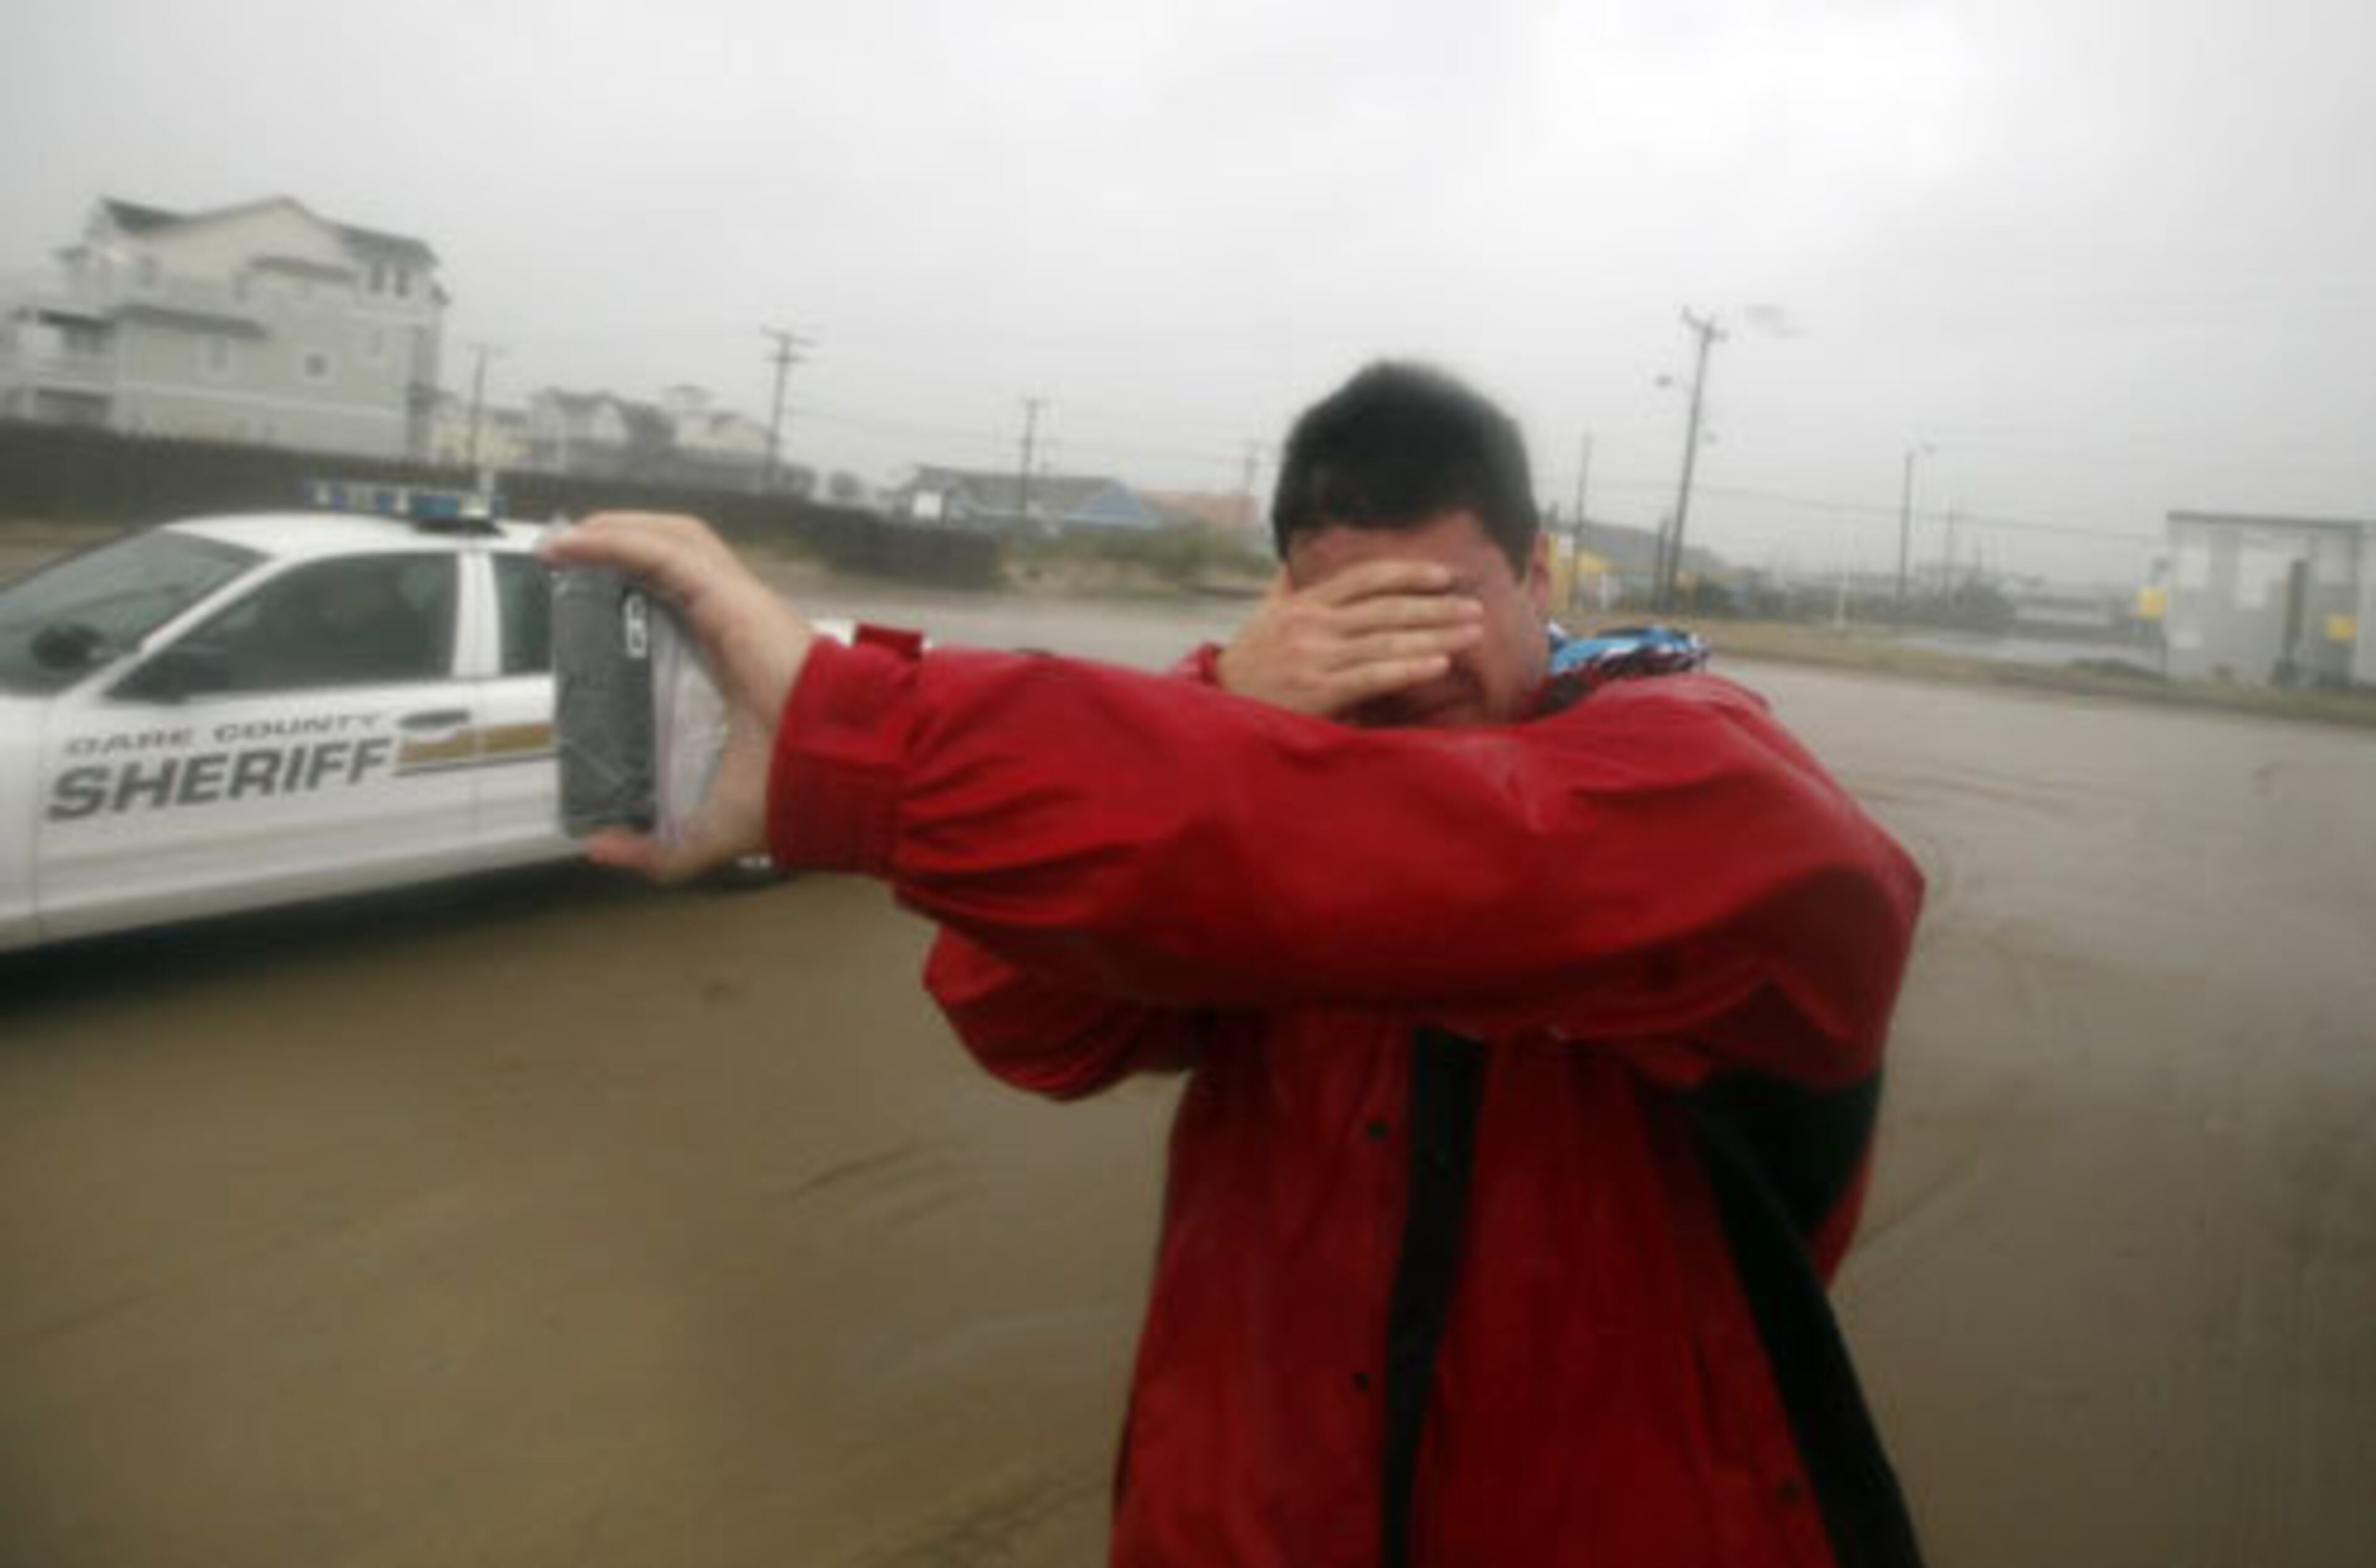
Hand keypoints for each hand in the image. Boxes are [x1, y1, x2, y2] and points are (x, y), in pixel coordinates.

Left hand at [539, 512, 814, 881]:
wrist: (839, 772)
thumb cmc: (799, 786)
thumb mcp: (712, 829)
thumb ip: (662, 850)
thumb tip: (602, 849)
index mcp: (734, 662)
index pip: (685, 607)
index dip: (639, 591)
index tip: (588, 601)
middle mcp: (736, 623)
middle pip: (676, 557)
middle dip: (622, 544)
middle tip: (569, 555)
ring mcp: (736, 604)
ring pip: (674, 539)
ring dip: (617, 529)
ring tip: (568, 538)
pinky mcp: (730, 596)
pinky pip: (666, 551)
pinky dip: (618, 539)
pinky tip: (574, 543)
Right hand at [1216, 562, 1482, 718]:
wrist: (1217, 707)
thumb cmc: (1247, 665)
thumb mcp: (1263, 618)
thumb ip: (1284, 588)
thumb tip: (1293, 559)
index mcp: (1304, 604)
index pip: (1364, 578)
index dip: (1406, 573)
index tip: (1444, 574)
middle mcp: (1312, 625)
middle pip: (1386, 608)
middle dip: (1436, 607)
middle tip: (1476, 607)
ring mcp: (1315, 657)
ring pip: (1386, 640)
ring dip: (1435, 635)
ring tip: (1471, 633)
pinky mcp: (1318, 692)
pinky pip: (1373, 675)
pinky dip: (1408, 668)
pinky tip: (1438, 664)